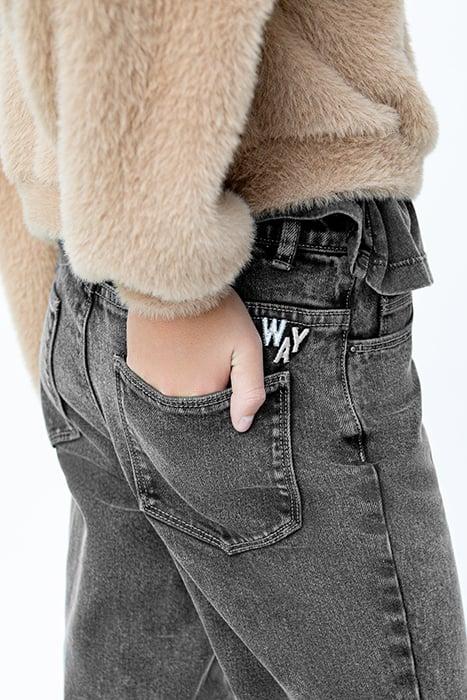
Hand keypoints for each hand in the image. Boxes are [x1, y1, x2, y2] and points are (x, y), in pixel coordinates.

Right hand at [126, 289, 265, 431]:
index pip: (213, 414)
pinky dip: (161, 374)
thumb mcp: (247, 347)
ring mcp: (150, 382)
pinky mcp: (135, 367)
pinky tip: (172, 354)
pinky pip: (149, 384)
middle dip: (200, 390)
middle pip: (190, 407)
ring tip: (190, 357)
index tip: (223, 375)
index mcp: (203, 393)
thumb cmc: (217, 313)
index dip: (221, 396)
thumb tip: (241, 425)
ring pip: (169, 396)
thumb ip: (250, 391)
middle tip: (206, 362)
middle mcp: (173, 394)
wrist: (177, 281)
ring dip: (180, 384)